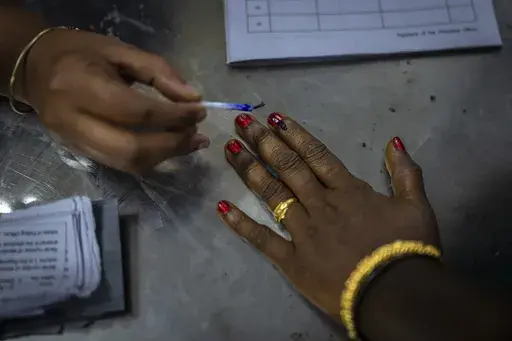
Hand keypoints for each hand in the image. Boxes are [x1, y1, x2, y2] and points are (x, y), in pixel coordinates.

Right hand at [17, 29, 208, 172]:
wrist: (35, 67)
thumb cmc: (80, 53)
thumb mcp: (120, 50)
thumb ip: (158, 72)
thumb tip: (192, 99)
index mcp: (82, 86)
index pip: (137, 112)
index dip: (174, 116)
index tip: (200, 111)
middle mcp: (73, 121)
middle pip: (131, 149)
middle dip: (171, 146)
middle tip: (197, 135)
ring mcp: (73, 142)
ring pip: (126, 164)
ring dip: (164, 157)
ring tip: (189, 143)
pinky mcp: (77, 152)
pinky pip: (119, 164)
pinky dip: (148, 158)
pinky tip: (167, 147)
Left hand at [216, 113, 439, 320]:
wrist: (395, 294)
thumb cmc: (407, 250)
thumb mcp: (417, 206)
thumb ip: (405, 172)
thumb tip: (394, 140)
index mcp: (348, 191)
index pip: (316, 156)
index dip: (295, 135)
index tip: (274, 118)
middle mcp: (320, 204)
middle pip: (288, 168)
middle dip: (264, 143)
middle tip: (242, 123)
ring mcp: (303, 231)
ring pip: (272, 194)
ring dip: (250, 170)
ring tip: (230, 148)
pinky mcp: (292, 259)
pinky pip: (263, 239)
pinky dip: (241, 223)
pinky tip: (221, 207)